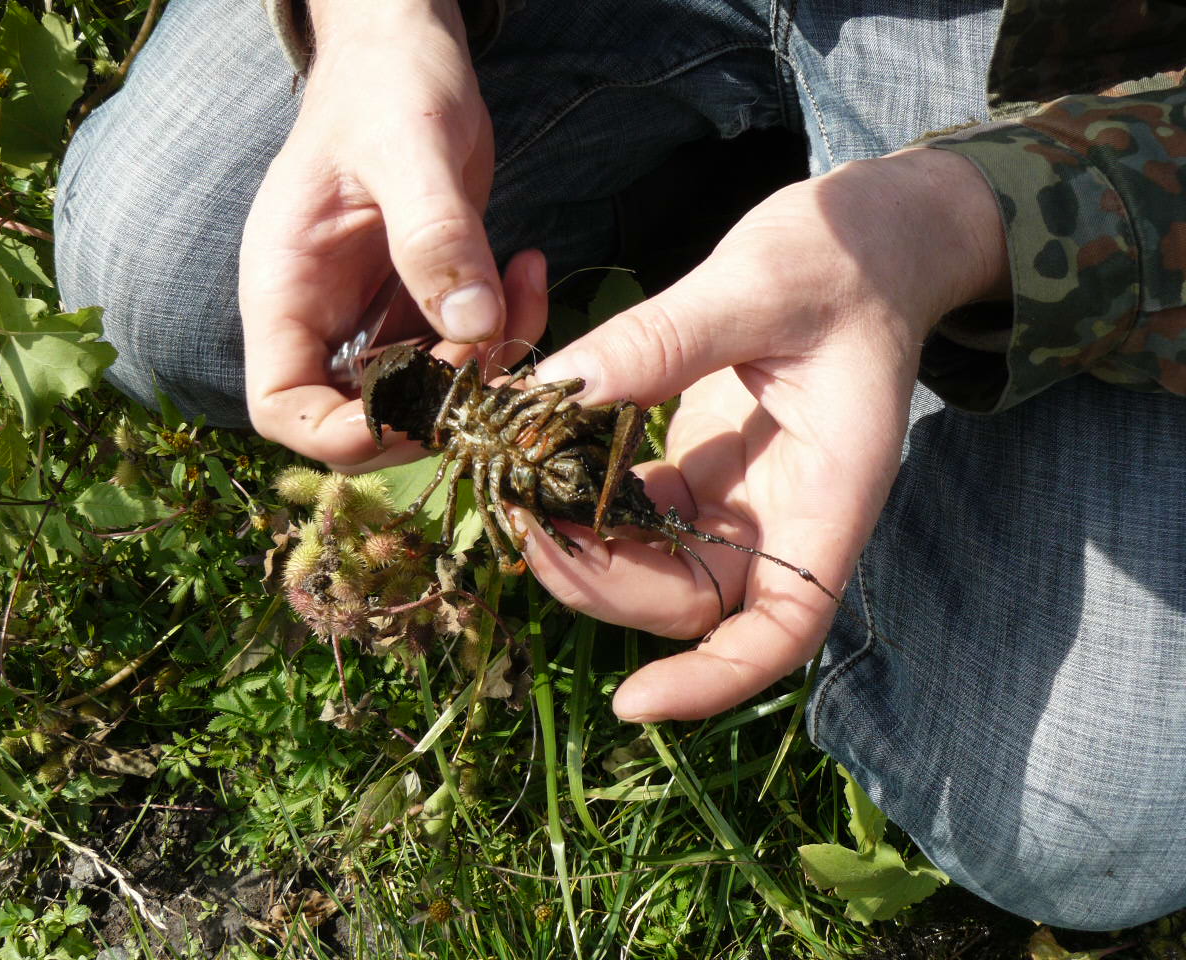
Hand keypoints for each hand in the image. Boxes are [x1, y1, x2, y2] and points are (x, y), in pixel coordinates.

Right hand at [239, 0, 545, 467]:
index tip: (422, 410)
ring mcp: (371, 315)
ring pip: (423, 394)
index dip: (343, 435)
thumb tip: (474, 324)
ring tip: (523, 290)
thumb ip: (434, 234)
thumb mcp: (410, 145)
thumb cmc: (388, 83)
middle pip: (361, 420)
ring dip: (484, 369)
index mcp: (285, 289)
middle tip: (495, 343)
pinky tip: (529, 271)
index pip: (284, 407)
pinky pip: (460, 352)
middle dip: (438, 403)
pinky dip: (503, 335)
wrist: (407, 51)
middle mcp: (322, 316)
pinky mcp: (420, 304)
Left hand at [520, 148, 1008, 720]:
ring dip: (582, 547)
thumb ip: (664, 338)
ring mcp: (742, 498)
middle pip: (689, 603)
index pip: (782, 629)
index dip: (713, 682)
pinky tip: (541, 459)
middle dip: (602, 585)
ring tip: (516, 492)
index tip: (634, 703)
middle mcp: (785, 516)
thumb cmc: (847, 255)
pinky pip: (636, 513)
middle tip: (522, 523)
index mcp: (829, 494)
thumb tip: (559, 389)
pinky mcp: (704, 469)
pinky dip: (586, 499)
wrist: (873, 238)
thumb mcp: (758, 282)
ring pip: (653, 566)